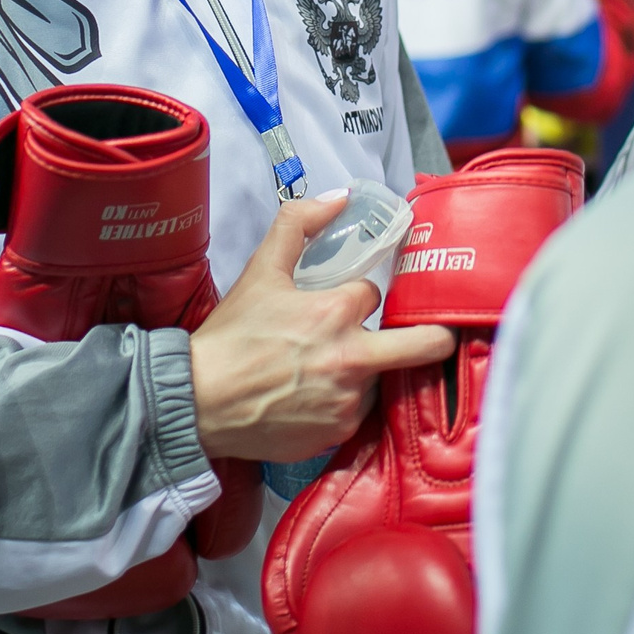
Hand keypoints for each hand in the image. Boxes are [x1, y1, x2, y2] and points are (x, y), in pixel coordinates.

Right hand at [189, 193, 454, 462]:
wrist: (198, 402)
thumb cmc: (230, 338)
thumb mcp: (260, 271)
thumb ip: (298, 225)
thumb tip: (338, 198)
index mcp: (336, 314)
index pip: (375, 293)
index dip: (359, 295)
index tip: (344, 301)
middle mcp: (352, 361)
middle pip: (427, 345)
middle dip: (434, 335)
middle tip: (425, 333)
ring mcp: (348, 403)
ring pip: (380, 378)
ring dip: (364, 371)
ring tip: (323, 369)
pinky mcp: (337, 435)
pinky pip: (356, 413)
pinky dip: (342, 403)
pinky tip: (309, 396)